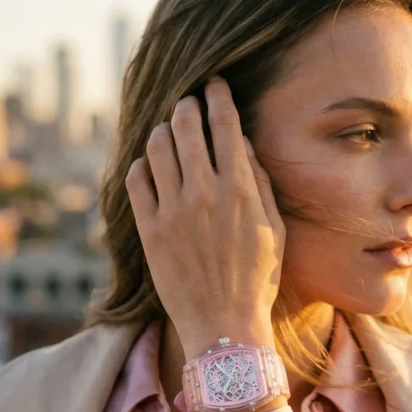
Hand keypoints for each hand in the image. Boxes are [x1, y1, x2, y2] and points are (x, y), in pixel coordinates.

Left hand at [125, 76, 285, 353]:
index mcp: (240, 190)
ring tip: (168, 135)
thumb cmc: (257, 280)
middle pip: (186, 125)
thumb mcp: (275, 230)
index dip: (218, 96)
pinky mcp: (149, 230)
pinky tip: (150, 168)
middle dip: (187, 106)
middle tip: (187, 104)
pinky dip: (142, 165)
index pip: (225, 124)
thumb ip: (260, 183)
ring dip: (163, 132)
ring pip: (157, 146)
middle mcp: (204, 193)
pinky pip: (136, 179)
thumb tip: (244, 144)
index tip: (213, 85)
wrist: (223, 326)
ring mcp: (173, 211)